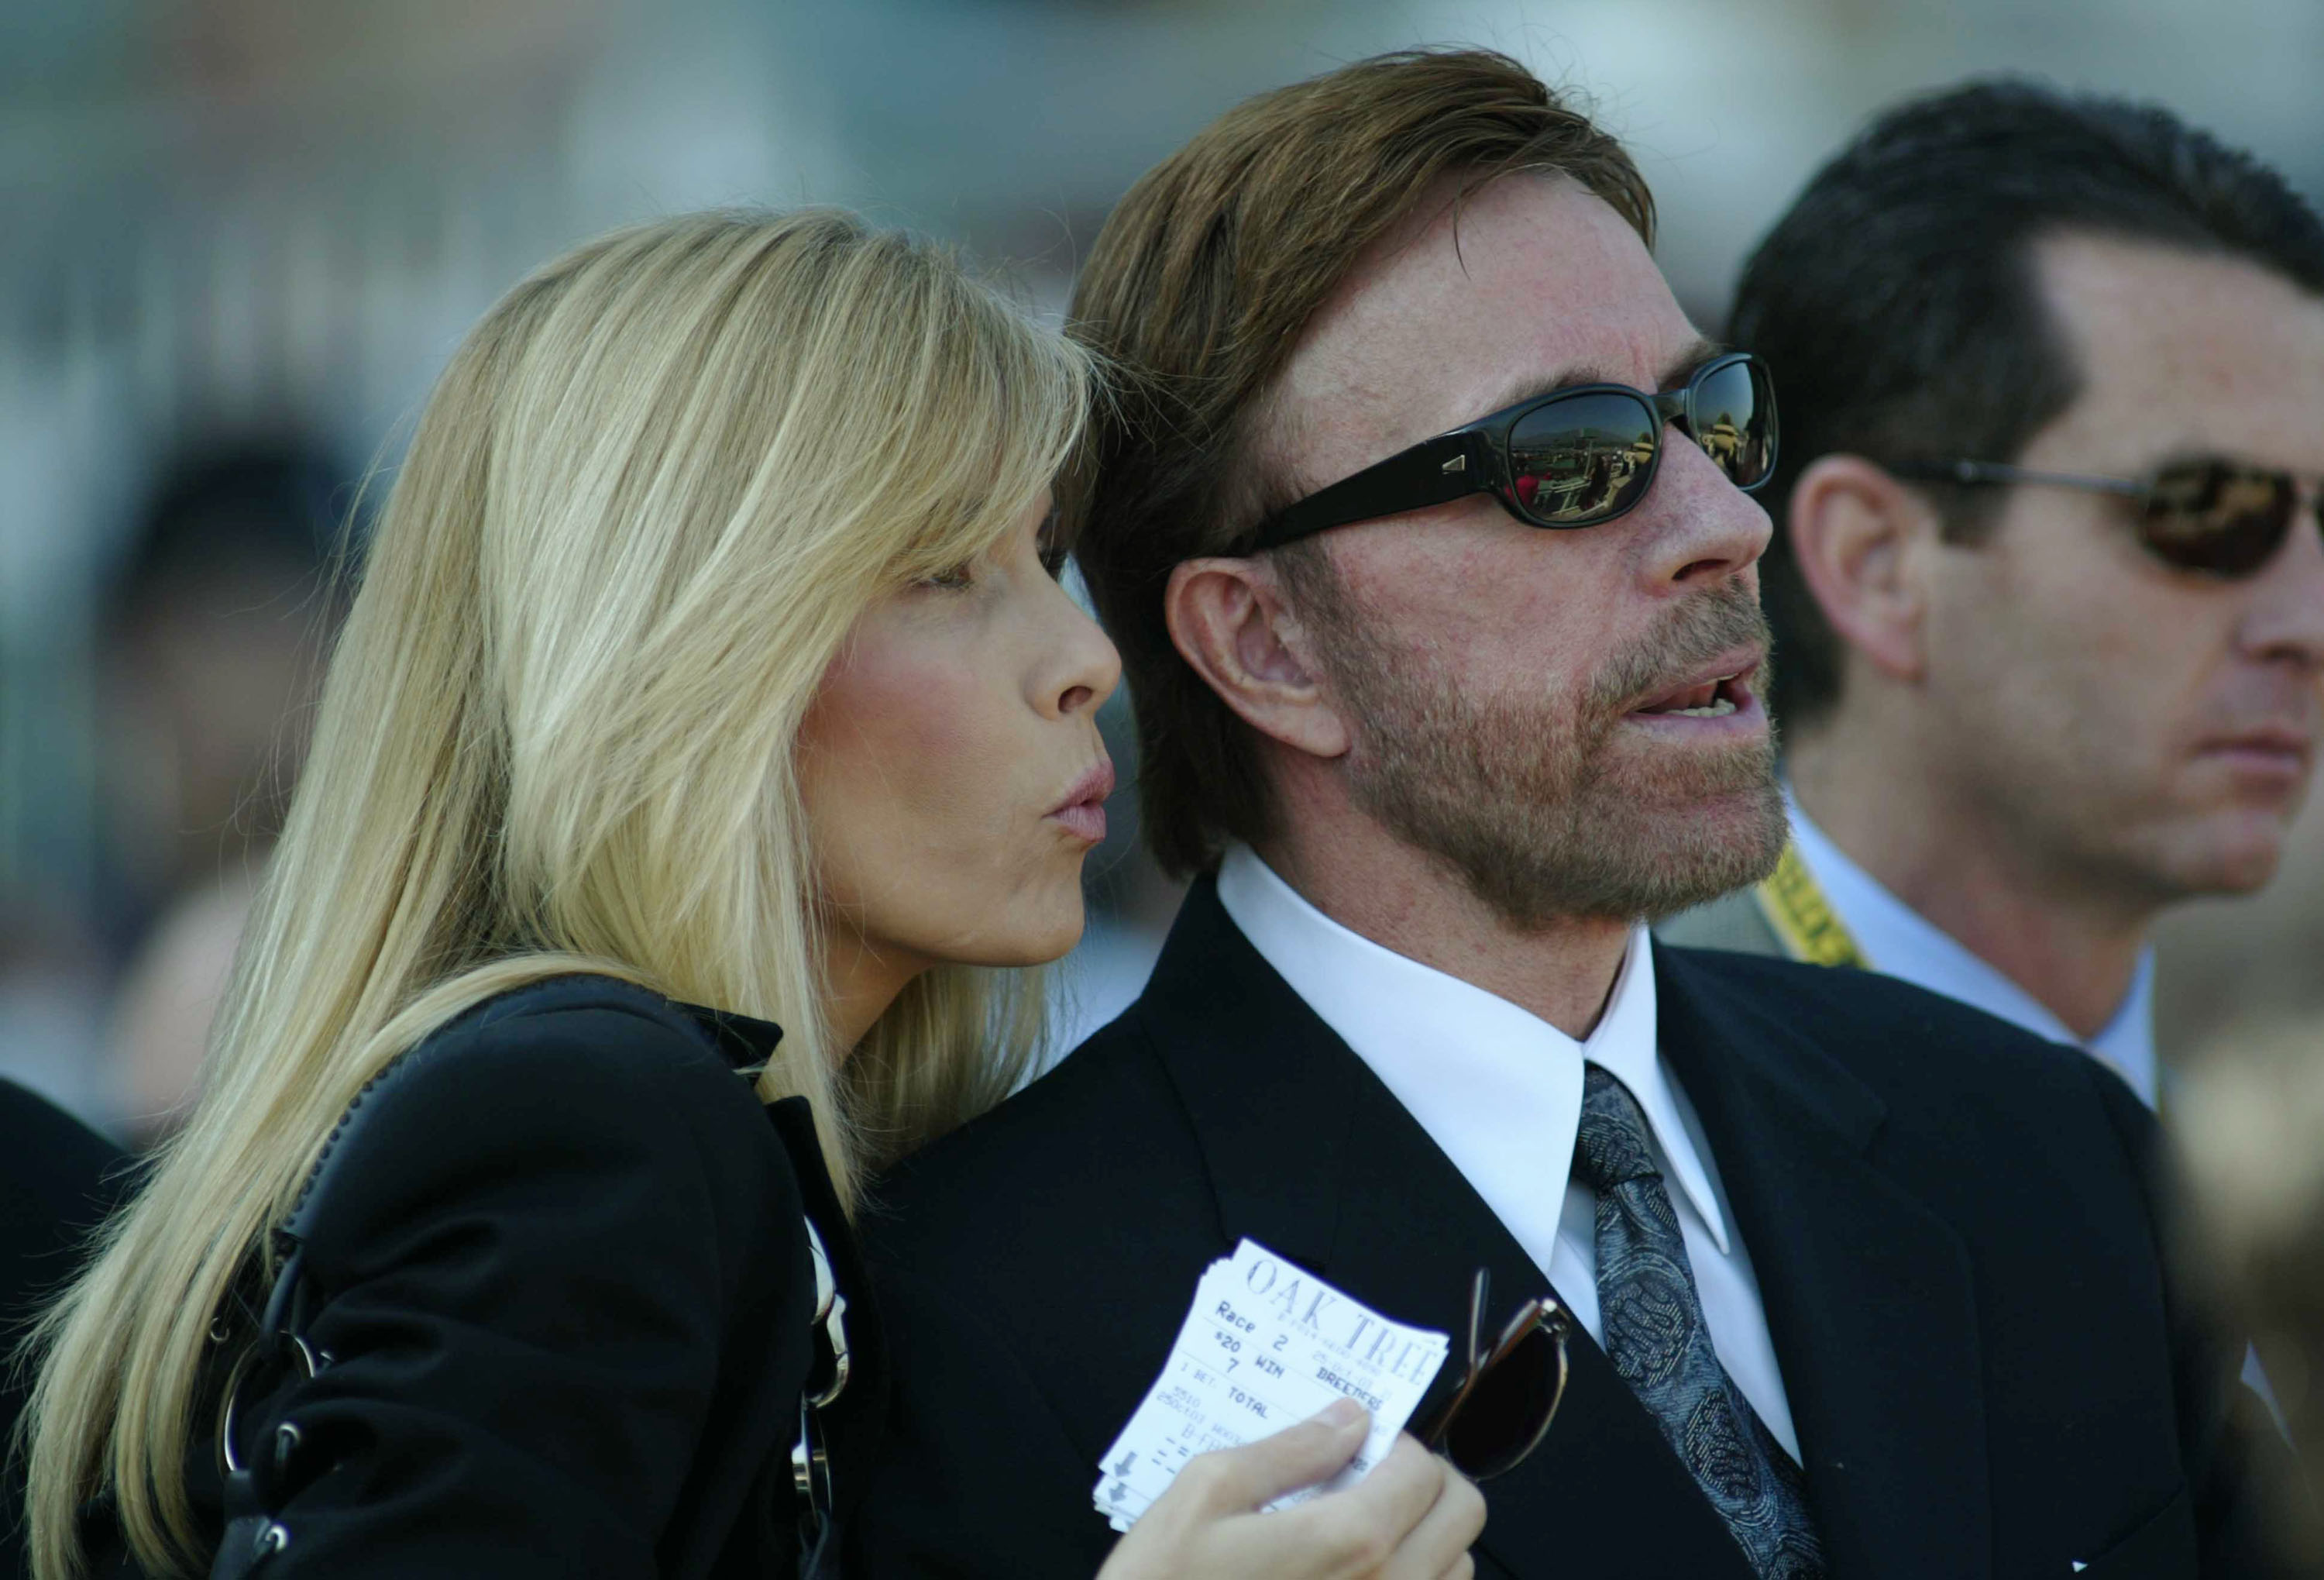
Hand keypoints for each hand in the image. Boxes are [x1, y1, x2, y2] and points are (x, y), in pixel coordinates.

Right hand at [1094, 1399, 1484, 1579]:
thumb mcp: (1207, 1491)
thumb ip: (1288, 1450)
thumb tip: (1349, 1417)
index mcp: (1350, 1540)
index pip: (1425, 1470)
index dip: (1396, 1443)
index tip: (1356, 1445)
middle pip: (1465, 1517)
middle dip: (1430, 1481)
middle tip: (1375, 1475)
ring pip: (1457, 1570)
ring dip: (1429, 1536)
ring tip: (1366, 1528)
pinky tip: (1359, 1573)